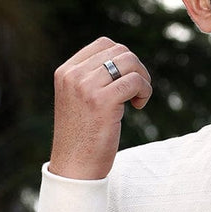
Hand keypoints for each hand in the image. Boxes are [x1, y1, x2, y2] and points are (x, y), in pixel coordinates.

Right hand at [50, 36, 151, 179]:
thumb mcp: (78, 101)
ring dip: (143, 80)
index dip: (123, 60)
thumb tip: (124, 60)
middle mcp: (73, 75)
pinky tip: (138, 106)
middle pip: (120, 51)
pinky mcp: (103, 102)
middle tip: (137, 92)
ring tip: (138, 99)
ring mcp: (86, 87)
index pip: (104, 45)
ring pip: (130, 62)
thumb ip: (91, 79)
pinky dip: (144, 92)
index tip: (125, 82)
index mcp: (66, 71)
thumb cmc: (81, 137)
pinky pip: (135, 82)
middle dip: (136, 69)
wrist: (74, 167)